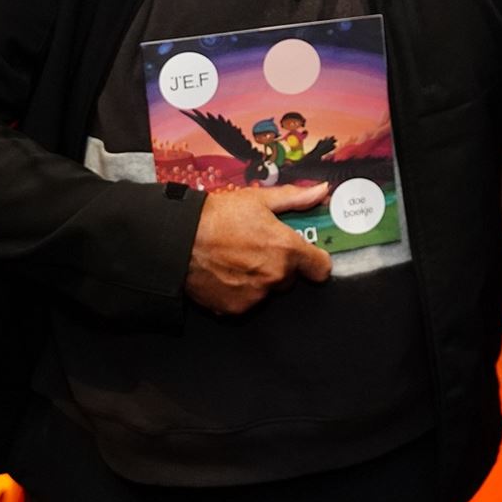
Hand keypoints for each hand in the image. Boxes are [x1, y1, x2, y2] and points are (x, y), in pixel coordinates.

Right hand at [184, 183, 332, 314]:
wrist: (179, 239)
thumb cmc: (218, 216)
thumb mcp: (259, 200)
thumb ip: (296, 199)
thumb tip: (322, 192)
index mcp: (287, 249)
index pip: (321, 268)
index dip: (315, 260)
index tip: (307, 255)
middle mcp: (275, 276)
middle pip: (291, 278)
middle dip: (281, 265)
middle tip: (258, 248)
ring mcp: (256, 296)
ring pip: (268, 290)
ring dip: (260, 279)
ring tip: (238, 259)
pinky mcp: (235, 309)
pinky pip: (247, 301)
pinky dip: (240, 291)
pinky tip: (226, 273)